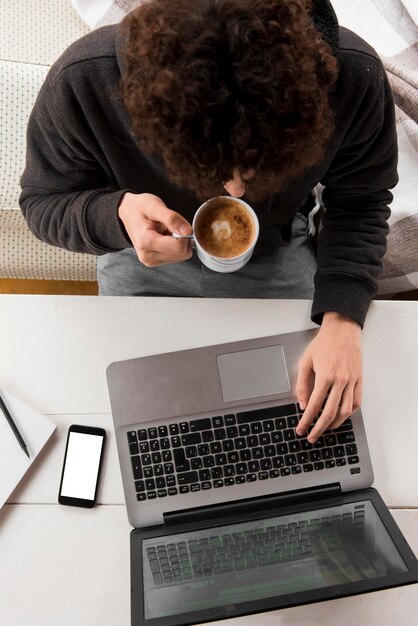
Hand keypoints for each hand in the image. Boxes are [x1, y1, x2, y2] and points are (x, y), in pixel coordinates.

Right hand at [118, 192, 192, 265]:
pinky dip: (174, 246)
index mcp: (146, 242)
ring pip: (181, 256)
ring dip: (178, 242)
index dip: (184, 234)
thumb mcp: (155, 206)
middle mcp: (147, 256)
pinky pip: (175, 257)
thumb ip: (172, 218)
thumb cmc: (140, 207)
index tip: (177, 223)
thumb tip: (188, 231)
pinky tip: (164, 237)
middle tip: (170, 226)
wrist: (128, 212)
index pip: (179, 247)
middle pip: (181, 253)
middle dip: (182, 238)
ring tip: (165, 231)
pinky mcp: (154, 262)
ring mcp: (150, 261)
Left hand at [295, 312, 362, 442]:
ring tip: (325, 428)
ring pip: (346, 411)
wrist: (342, 330)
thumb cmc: (323, 344)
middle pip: (330, 413)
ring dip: (335, 423)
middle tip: (312, 436)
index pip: (314, 405)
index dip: (306, 421)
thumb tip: (303, 404)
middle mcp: (340, 381)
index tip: (301, 429)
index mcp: (325, 376)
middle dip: (319, 428)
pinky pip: (357, 402)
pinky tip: (341, 416)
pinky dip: (349, 413)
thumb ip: (302, 384)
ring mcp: (352, 381)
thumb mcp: (306, 361)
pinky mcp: (360, 380)